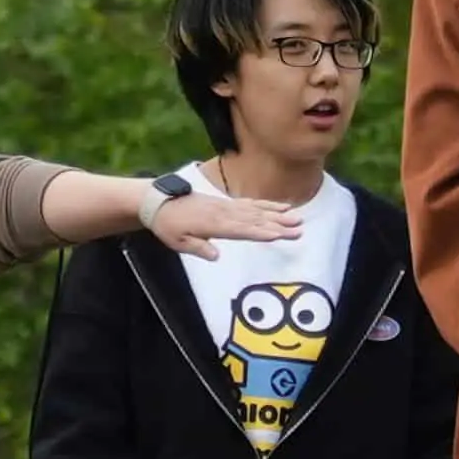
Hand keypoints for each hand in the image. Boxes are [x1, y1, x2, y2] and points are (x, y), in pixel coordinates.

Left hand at [136, 184, 289, 256]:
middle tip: (299, 229)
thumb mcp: (178, 242)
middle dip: (279, 225)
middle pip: (256, 221)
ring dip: (279, 215)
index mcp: (214, 224)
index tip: (280, 235)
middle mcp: (225, 213)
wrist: (159, 202)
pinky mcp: (228, 203)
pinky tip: (281, 207)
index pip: (242, 230)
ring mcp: (228, 206)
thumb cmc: (169, 225)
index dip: (261, 233)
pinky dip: (268, 205)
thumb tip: (216, 256)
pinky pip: (252, 204)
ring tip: (297, 218)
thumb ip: (198, 248)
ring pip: (258, 211)